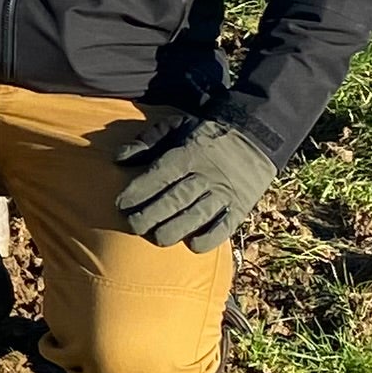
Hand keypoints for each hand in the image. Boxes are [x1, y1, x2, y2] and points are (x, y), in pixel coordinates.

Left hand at [114, 120, 274, 249]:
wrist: (253, 135)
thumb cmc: (204, 134)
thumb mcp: (175, 126)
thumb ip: (147, 141)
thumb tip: (118, 157)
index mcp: (188, 153)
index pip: (160, 175)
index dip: (139, 191)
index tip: (120, 204)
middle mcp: (206, 175)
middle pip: (176, 199)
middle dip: (152, 215)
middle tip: (133, 225)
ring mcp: (225, 192)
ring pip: (198, 215)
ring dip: (176, 229)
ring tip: (157, 238)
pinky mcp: (240, 206)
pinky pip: (226, 226)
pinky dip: (211, 237)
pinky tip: (193, 245)